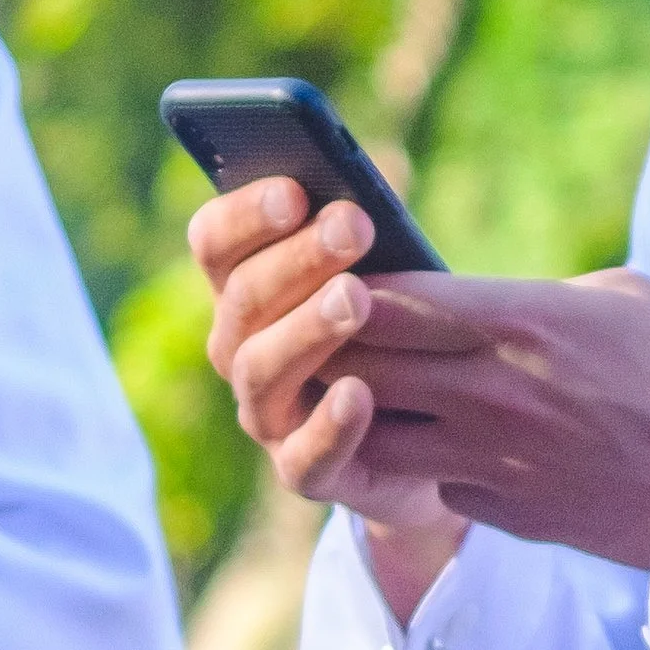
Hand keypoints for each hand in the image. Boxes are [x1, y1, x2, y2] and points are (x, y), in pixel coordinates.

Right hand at [189, 179, 469, 617]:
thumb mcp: (386, 272)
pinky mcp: (304, 472)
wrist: (435, 437)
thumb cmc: (400, 331)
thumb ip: (363, 232)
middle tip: (354, 227)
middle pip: (242, 299)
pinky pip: (303, 456)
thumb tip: (374, 176)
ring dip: (306, 328)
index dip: (246, 214)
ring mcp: (266, 415)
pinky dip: (329, 424)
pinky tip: (360, 392)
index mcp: (244, 289)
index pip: (214, 242)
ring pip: (260, 370)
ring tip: (356, 298)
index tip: (295, 190)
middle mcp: (240, 349)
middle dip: (297, 259)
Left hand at [324, 266, 649, 574]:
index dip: (345, 288)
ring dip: (360, 416)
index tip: (334, 276)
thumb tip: (480, 304)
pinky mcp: (507, 513)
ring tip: (367, 395)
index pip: (388, 301)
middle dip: (331, 350)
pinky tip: (444, 446)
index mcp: (521, 322)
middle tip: (323, 336)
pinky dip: (427, 465)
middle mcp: (492, 392)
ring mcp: (494, 459)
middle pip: (360, 369)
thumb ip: (533, 299)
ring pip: (374, 438)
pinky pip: (433, 484)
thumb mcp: (620, 298)